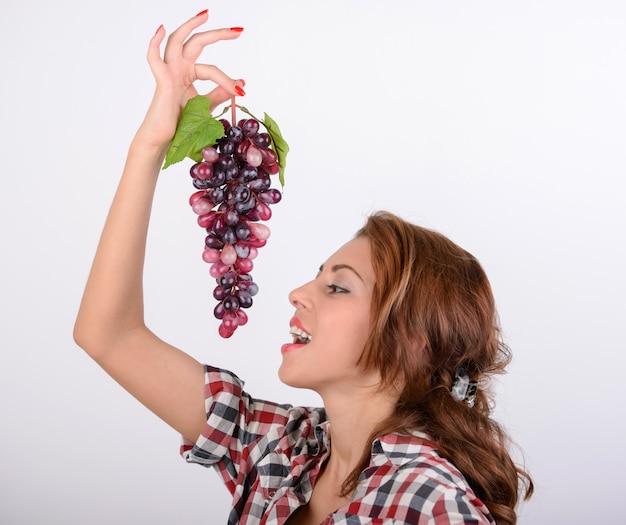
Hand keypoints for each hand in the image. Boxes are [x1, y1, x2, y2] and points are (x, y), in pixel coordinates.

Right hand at [138, 10, 243, 148]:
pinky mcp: (161, 80)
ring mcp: (169, 72)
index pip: (212, 69)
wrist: (165, 140)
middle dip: (218, 34)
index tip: (242, 91)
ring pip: (177, 41)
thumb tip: (241, 83)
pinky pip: (153, 58)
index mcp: (188, 74)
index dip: (228, 79)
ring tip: (206, 15)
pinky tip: (160, 29)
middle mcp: (178, 68)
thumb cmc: (181, 125)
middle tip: (238, 31)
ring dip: (190, 26)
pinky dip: (154, 42)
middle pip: (197, 43)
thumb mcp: (206, 106)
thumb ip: (220, 93)